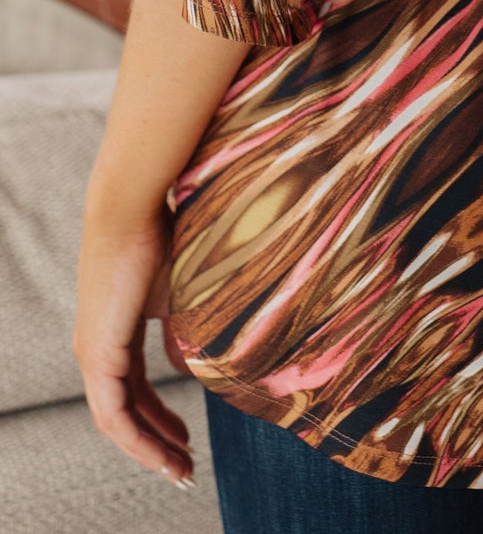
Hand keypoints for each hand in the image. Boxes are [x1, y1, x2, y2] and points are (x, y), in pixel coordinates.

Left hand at [74, 206, 194, 487]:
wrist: (134, 206)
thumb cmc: (163, 235)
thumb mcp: (179, 291)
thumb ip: (184, 330)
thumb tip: (192, 363)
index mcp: (114, 334)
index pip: (134, 391)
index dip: (161, 420)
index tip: (188, 440)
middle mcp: (96, 349)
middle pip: (124, 414)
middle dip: (157, 444)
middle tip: (185, 470)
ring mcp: (93, 352)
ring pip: (118, 420)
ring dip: (149, 449)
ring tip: (180, 470)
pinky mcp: (98, 352)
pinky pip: (114, 412)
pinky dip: (138, 437)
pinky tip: (163, 452)